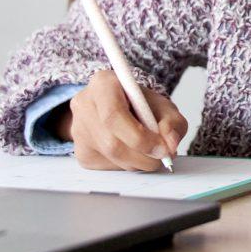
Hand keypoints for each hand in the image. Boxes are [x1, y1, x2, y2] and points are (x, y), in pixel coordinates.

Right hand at [57, 69, 187, 171]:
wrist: (120, 107)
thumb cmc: (140, 103)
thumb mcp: (162, 105)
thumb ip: (172, 121)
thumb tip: (170, 143)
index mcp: (102, 84)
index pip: (114, 115)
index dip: (140, 137)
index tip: (162, 148)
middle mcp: (84, 105)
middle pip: (112, 142)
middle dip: (144, 155)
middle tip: (164, 156)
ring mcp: (78, 130)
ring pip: (112, 158)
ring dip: (139, 161)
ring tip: (151, 151)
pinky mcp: (82, 152)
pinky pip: (109, 167)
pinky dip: (129, 164)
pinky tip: (134, 152)